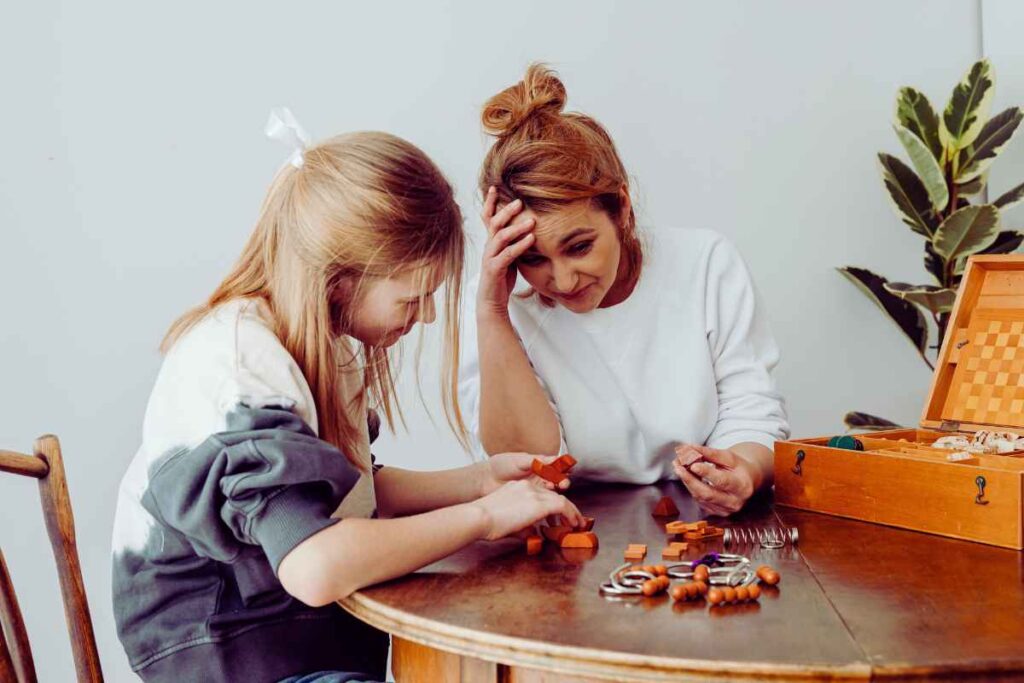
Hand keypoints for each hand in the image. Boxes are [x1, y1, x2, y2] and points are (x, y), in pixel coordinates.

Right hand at [471, 480, 584, 540]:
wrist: (479, 517)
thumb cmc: (486, 522)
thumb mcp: (506, 520)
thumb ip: (522, 525)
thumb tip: (534, 535)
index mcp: (518, 487)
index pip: (542, 494)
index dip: (552, 506)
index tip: (557, 518)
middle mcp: (527, 486)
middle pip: (553, 495)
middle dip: (566, 508)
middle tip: (573, 521)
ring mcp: (534, 493)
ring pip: (561, 499)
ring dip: (572, 512)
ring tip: (577, 524)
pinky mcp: (539, 503)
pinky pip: (563, 506)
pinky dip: (571, 515)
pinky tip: (573, 524)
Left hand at [475, 453, 569, 496]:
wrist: (485, 479)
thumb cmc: (502, 465)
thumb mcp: (520, 460)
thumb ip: (538, 460)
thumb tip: (555, 458)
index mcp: (539, 465)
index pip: (557, 466)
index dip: (564, 468)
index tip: (568, 469)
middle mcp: (540, 477)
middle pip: (558, 480)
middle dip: (562, 481)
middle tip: (562, 483)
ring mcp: (535, 490)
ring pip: (552, 493)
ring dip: (557, 493)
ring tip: (553, 490)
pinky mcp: (530, 502)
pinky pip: (543, 503)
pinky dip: (548, 503)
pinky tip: (548, 500)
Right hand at [478, 187, 535, 319]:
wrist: (492, 301)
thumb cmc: (501, 277)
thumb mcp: (509, 255)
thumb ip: (514, 242)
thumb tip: (530, 229)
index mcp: (491, 242)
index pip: (487, 218)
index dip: (489, 203)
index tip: (494, 187)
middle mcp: (488, 247)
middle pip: (493, 223)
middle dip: (506, 211)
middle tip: (520, 202)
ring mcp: (490, 258)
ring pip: (500, 237)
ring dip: (517, 227)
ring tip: (532, 221)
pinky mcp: (494, 269)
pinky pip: (508, 254)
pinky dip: (520, 245)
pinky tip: (531, 239)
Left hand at [672, 443, 757, 515]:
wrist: (748, 481)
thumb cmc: (739, 468)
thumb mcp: (728, 457)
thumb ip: (709, 453)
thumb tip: (689, 448)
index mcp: (742, 486)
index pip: (722, 481)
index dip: (707, 473)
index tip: (693, 465)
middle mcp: (735, 502)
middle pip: (707, 493)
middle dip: (690, 479)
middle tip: (678, 465)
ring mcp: (725, 510)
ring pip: (700, 497)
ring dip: (687, 481)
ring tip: (679, 466)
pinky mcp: (716, 513)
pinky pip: (699, 501)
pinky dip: (691, 487)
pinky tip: (687, 477)